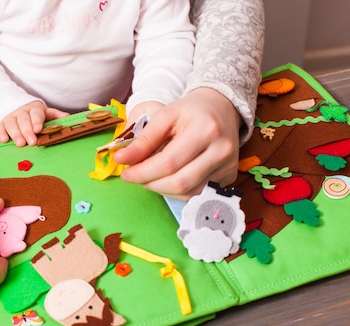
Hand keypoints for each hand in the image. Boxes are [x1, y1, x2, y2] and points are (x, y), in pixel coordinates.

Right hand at [0, 100, 67, 145]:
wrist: (18, 108)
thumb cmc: (35, 115)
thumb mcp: (46, 113)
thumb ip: (56, 116)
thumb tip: (68, 117)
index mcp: (34, 109)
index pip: (36, 114)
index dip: (37, 121)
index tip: (38, 129)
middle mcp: (22, 112)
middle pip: (24, 120)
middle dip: (27, 131)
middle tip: (31, 142)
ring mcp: (11, 117)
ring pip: (12, 124)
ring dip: (16, 134)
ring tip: (20, 144)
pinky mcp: (2, 123)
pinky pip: (0, 127)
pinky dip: (2, 133)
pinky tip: (5, 140)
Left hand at [114, 88, 241, 199]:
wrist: (221, 108)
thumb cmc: (190, 112)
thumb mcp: (164, 116)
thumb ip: (143, 139)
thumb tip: (120, 159)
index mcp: (205, 129)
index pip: (168, 163)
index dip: (143, 172)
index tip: (125, 173)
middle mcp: (221, 150)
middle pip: (179, 182)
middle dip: (150, 183)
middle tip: (135, 176)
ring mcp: (228, 166)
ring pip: (187, 193)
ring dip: (162, 189)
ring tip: (150, 176)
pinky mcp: (229, 176)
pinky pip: (197, 194)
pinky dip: (176, 191)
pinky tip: (167, 179)